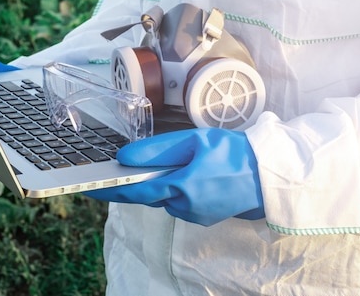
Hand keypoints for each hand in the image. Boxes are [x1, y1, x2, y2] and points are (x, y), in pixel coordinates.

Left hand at [86, 128, 263, 225]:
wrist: (272, 176)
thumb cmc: (235, 154)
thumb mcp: (194, 142)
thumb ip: (156, 151)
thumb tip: (123, 158)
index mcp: (180, 188)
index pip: (133, 191)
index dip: (108, 190)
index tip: (87, 188)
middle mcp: (184, 207)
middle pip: (148, 194)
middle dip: (138, 181)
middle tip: (128, 167)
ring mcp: (194, 215)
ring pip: (164, 197)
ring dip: (162, 182)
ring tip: (177, 162)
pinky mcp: (203, 217)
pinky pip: (179, 202)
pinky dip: (176, 188)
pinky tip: (191, 174)